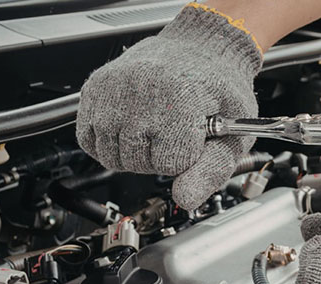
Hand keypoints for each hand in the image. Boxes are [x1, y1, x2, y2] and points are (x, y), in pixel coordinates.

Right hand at [76, 4, 261, 209]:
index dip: (187, 160)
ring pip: (111, 156)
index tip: (196, 140)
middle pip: (137, 163)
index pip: (171, 164)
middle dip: (159, 159)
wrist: (202, 47)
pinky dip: (107, 145)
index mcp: (179, 99)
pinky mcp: (94, 88)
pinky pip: (87, 139)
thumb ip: (212, 170)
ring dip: (133, 155)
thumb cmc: (221, 88)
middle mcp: (140, 91)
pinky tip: (131, 130)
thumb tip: (186, 199)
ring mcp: (113, 89)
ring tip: (155, 131)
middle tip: (176, 134)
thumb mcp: (233, 132)